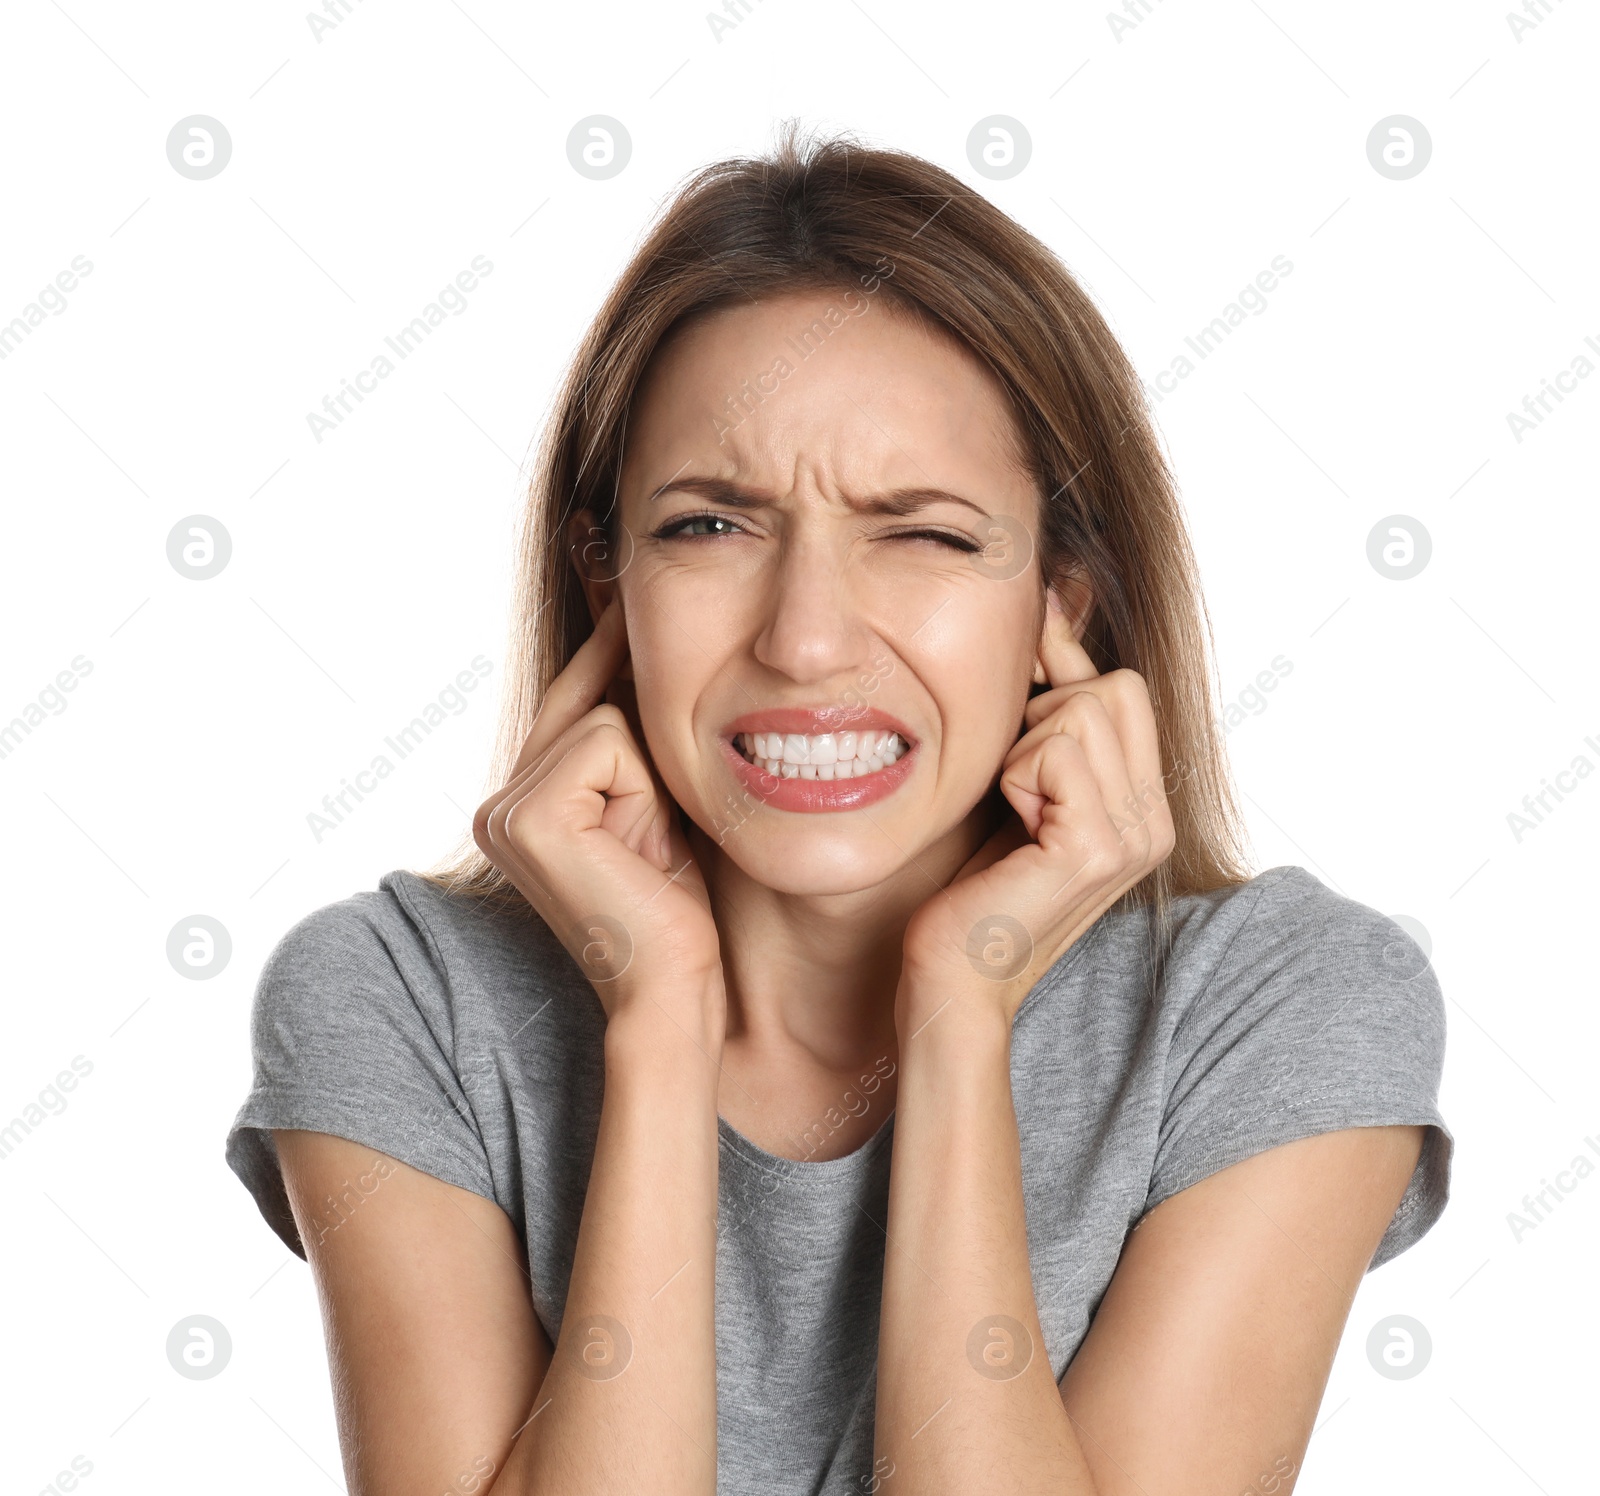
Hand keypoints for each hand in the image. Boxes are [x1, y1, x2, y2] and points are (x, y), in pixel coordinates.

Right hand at [473, 599, 723, 1023]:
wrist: (674, 983)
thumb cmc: (679, 904)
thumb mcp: (654, 803)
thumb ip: (633, 740)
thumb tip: (643, 640)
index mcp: (520, 802)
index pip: (571, 700)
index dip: (608, 653)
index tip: (628, 601)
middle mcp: (498, 803)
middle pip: (588, 699)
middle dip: (640, 730)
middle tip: (656, 812)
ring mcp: (504, 809)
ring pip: (604, 716)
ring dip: (650, 775)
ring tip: (650, 842)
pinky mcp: (528, 816)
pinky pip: (605, 739)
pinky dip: (641, 786)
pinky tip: (640, 844)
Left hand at [900, 616, 1175, 1026]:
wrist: (951, 973)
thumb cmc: (968, 879)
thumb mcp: (1016, 783)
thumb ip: (1043, 715)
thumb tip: (1048, 608)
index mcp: (1144, 805)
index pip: (1122, 686)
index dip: (1061, 669)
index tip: (1017, 681)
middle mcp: (1155, 820)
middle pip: (1112, 685)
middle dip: (1043, 712)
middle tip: (1011, 780)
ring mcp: (1135, 835)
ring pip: (1083, 708)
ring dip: (1024, 747)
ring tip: (1010, 807)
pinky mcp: (1099, 848)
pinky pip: (1057, 749)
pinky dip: (1016, 775)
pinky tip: (1009, 826)